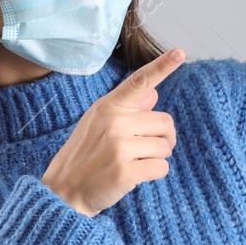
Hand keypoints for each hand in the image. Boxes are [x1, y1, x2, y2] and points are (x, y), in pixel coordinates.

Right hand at [41, 47, 184, 216]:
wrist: (64, 192)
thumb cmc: (84, 156)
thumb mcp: (98, 124)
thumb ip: (126, 109)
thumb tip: (153, 93)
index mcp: (108, 106)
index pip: (139, 81)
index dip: (162, 66)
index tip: (181, 52)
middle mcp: (114, 121)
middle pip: (165, 122)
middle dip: (163, 139)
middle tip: (144, 150)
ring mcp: (119, 146)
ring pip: (165, 147)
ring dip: (157, 158)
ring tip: (134, 163)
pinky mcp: (125, 171)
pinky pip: (161, 167)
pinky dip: (154, 174)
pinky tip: (135, 176)